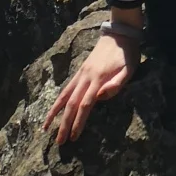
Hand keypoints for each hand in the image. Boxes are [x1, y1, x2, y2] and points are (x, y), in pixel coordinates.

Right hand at [45, 30, 140, 144]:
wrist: (119, 33)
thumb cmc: (127, 54)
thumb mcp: (129, 69)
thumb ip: (116, 84)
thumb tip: (99, 97)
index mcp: (98, 79)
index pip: (85, 105)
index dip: (78, 122)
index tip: (74, 137)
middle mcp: (85, 77)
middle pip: (71, 104)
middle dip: (64, 124)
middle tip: (59, 142)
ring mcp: (81, 74)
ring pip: (64, 95)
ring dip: (54, 113)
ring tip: (45, 128)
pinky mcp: (80, 71)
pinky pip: (66, 88)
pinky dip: (58, 100)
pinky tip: (54, 109)